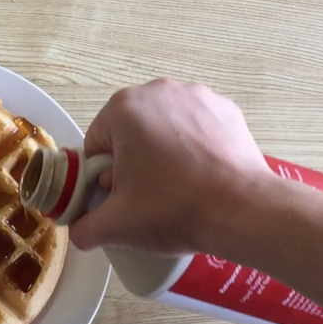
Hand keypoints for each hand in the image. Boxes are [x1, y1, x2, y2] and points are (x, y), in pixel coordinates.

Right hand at [69, 78, 274, 253]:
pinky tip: (200, 176)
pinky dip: (193, 147)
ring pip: (163, 127)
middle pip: (129, 132)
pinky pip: (196, 127)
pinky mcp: (226, 109)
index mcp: (124, 109)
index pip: (96, 144)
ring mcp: (197, 96)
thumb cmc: (174, 209)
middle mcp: (159, 91)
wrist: (242, 211)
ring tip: (176, 188)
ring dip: (162, 152)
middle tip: (146, 196)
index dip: (103, 175)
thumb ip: (84, 228)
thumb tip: (79, 232)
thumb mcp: (115, 226)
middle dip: (132, 161)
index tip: (119, 196)